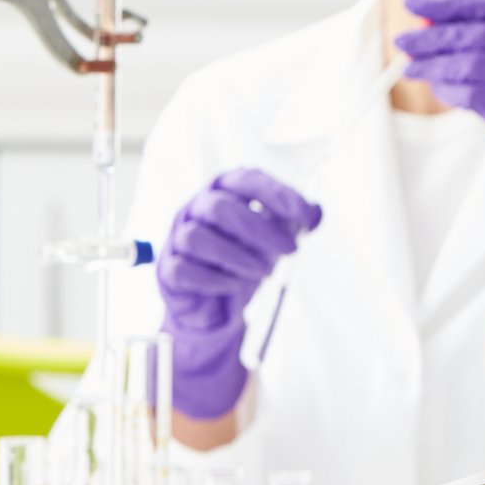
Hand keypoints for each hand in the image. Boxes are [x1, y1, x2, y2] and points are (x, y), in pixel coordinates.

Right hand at [156, 168, 320, 419]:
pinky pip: (184, 269)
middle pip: (220, 207)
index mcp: (223, 193)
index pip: (245, 181)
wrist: (214, 303)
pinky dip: (214, 279)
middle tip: (292, 250)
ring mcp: (178, 238)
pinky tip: (236, 285)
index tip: (304, 213)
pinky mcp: (168, 270)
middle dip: (261, 229)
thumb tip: (316, 212)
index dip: (275, 194)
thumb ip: (295, 223)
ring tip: (266, 272)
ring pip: (198, 237)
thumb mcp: (274, 238)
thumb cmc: (243, 259)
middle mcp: (196, 210)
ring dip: (238, 256)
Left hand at [396, 0, 484, 229]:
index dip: (444, 1)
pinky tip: (439, 88)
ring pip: (470, 65)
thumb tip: (423, 23)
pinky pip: (472, 94)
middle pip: (474, 35)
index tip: (412, 1)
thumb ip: (470, 32)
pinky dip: (448, 90)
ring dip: (434, 67)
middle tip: (404, 41)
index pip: (482, 4)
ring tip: (411, 68)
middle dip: (432, 38)